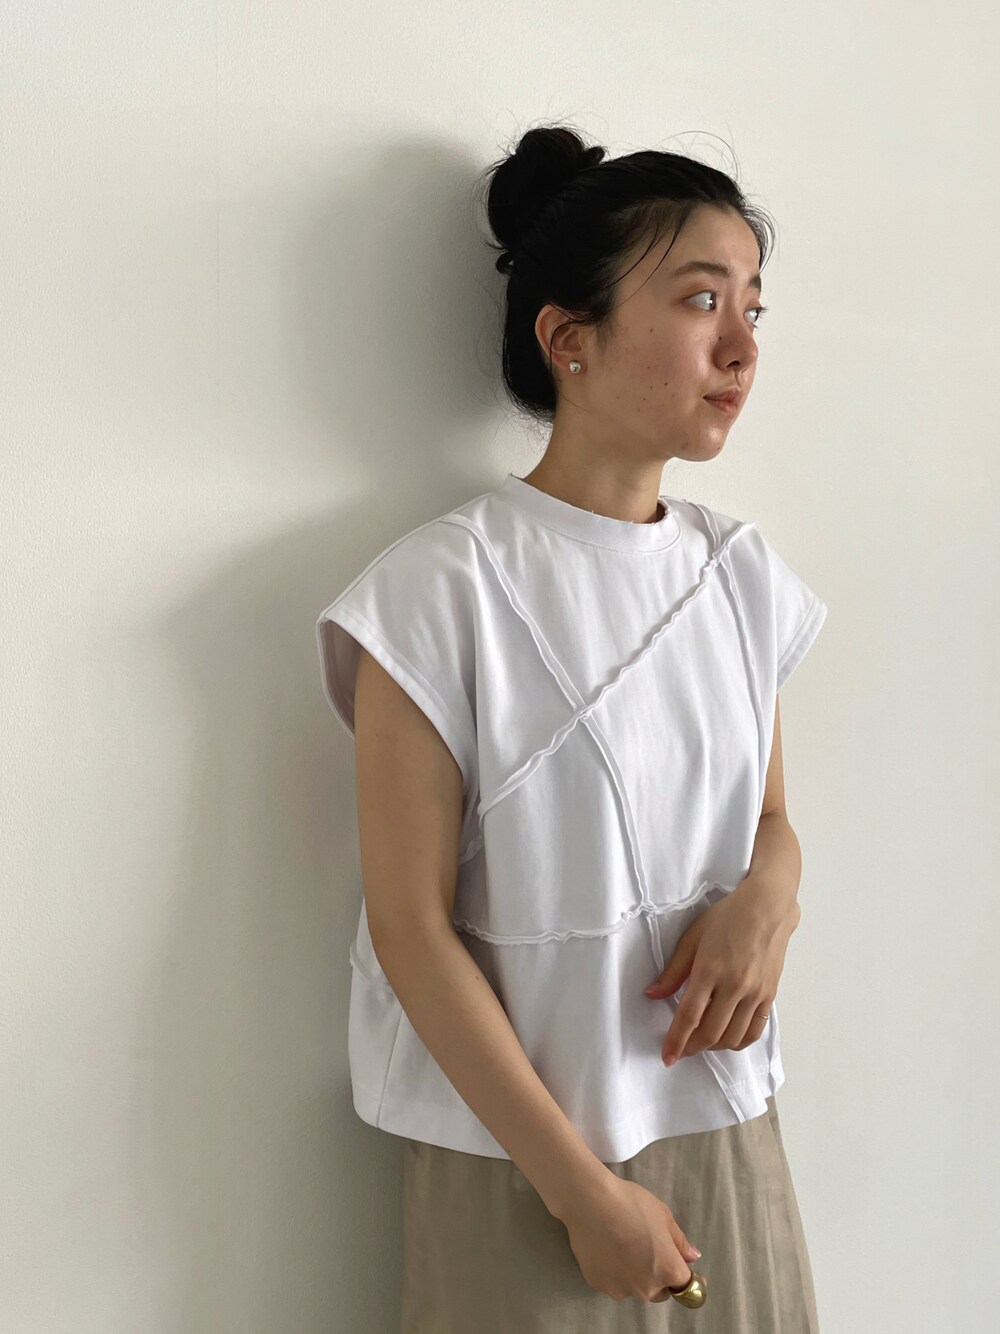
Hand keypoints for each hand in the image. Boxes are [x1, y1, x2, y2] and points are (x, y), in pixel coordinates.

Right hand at [559, 1172, 702, 1303]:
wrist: (590, 1202)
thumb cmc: (631, 1204)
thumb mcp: (663, 1215)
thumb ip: (679, 1241)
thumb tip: (692, 1258)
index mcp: (668, 1270)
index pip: (685, 1285)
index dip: (683, 1274)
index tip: (678, 1264)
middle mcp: (647, 1288)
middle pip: (659, 1290)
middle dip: (657, 1276)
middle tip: (645, 1248)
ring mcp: (621, 1290)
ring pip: (635, 1287)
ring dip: (634, 1275)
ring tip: (621, 1246)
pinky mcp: (599, 1285)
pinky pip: (613, 1282)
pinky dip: (613, 1272)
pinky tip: (605, 1248)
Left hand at [644, 876, 800, 1065]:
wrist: (767, 908)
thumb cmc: (727, 917)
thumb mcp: (692, 938)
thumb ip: (673, 971)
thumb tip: (652, 994)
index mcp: (711, 969)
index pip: (690, 1016)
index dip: (676, 1040)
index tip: (667, 1057)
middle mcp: (735, 985)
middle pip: (710, 1032)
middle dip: (691, 1048)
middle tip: (680, 1051)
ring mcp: (755, 993)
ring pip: (732, 1037)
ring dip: (713, 1047)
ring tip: (700, 1043)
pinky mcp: (769, 996)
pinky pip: (753, 1031)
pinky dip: (737, 1042)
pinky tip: (725, 1038)